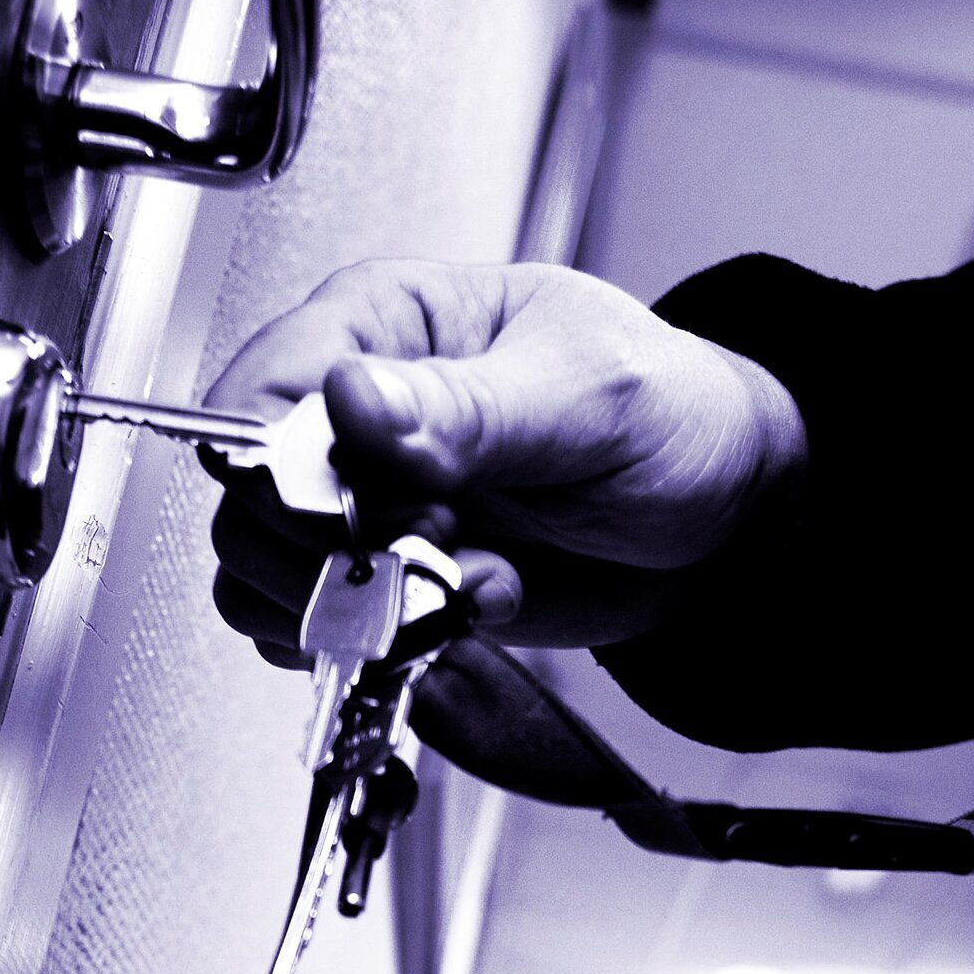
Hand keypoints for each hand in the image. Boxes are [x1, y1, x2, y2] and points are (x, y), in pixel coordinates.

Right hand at [202, 259, 805, 666]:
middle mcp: (355, 418)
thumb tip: (354, 397)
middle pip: (247, 507)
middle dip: (329, 559)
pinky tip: (455, 617)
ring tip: (460, 587)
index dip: (288, 478)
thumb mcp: (587, 395)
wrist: (726, 516)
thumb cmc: (673, 417)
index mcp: (384, 327)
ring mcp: (368, 508)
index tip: (366, 519)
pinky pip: (320, 631)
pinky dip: (375, 646)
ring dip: (357, 610)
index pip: (256, 398)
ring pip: (266, 579)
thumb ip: (470, 407)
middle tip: (431, 556)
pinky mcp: (388, 582)